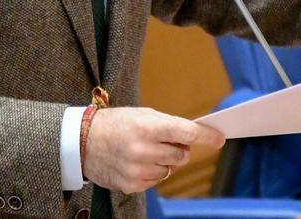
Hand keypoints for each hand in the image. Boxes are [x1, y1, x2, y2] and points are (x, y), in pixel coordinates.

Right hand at [83, 107, 224, 192]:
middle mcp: (143, 150)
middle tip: (163, 141)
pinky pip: (155, 181)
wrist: (82, 142)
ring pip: (169, 170)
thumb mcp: (141, 115)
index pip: (186, 132)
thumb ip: (168, 125)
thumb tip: (194, 137)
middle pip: (181, 155)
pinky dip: (151, 173)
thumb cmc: (115, 124)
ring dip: (163, 162)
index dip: (206, 136)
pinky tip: (135, 162)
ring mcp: (137, 170)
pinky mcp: (131, 185)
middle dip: (178, 149)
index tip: (219, 138)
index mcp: (147, 127)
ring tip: (143, 151)